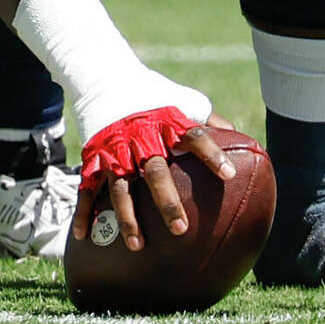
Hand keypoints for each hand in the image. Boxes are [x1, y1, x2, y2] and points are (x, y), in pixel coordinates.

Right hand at [73, 108, 236, 252]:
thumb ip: (209, 120)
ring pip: (120, 187)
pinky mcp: (94, 157)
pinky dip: (84, 211)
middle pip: (154, 170)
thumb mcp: (183, 100)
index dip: (211, 154)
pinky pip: (87, 187)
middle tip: (180, 229)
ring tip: (138, 246)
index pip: (193, 136)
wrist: (106, 77)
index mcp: (167, 121)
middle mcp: (140, 136)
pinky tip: (84, 236)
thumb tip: (241, 140)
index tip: (229, 174)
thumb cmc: (153, 95)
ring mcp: (114, 149)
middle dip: (166, 200)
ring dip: (127, 217)